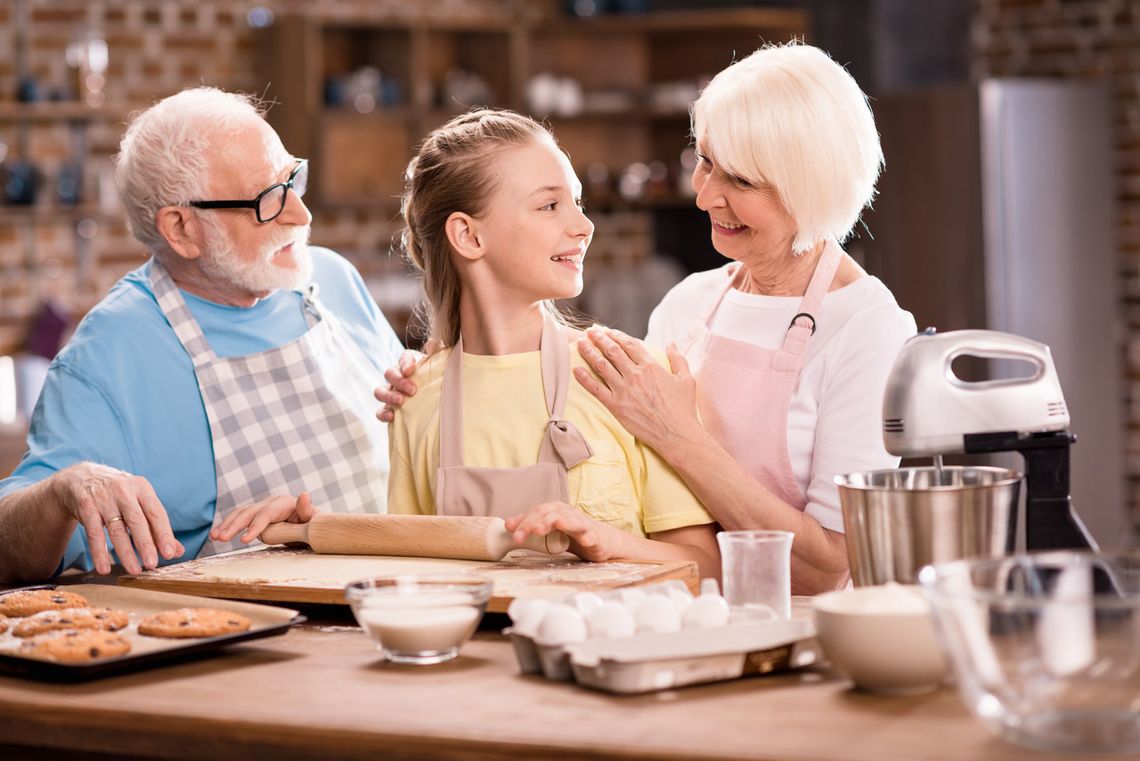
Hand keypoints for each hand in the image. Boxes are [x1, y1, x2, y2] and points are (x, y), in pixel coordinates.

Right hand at [50, 462, 183, 575]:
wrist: (80, 477)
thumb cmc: (118, 495)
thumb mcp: (139, 502)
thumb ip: (156, 526)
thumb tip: (177, 551)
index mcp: (142, 488)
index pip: (156, 513)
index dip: (164, 534)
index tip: (170, 554)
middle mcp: (124, 491)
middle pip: (137, 521)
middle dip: (146, 544)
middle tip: (152, 564)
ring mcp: (103, 498)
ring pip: (116, 529)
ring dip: (125, 552)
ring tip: (134, 570)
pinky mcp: (86, 506)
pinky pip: (94, 533)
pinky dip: (99, 552)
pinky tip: (103, 568)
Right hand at [209, 493, 315, 544]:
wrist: (309, 522)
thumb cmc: (312, 522)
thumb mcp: (314, 518)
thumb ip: (308, 510)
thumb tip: (304, 494)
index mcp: (282, 504)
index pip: (265, 515)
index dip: (254, 527)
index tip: (243, 540)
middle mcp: (269, 503)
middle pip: (248, 513)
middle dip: (233, 526)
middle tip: (221, 539)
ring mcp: (261, 508)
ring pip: (239, 514)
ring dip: (226, 525)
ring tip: (214, 537)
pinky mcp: (255, 515)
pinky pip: (239, 518)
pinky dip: (227, 525)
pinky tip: (216, 535)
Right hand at [374, 342, 438, 422]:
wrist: (437, 399)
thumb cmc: (439, 379)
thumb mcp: (441, 366)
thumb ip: (438, 354)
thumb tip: (433, 343)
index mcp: (410, 363)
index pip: (404, 358)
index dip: (405, 363)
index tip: (410, 370)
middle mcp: (397, 377)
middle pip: (390, 374)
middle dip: (399, 381)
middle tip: (412, 390)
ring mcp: (391, 393)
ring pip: (380, 391)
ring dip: (388, 396)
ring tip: (400, 401)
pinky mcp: (389, 410)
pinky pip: (380, 411)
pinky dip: (383, 413)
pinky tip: (392, 416)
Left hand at [504, 502, 621, 562]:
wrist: (603, 541)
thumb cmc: (573, 534)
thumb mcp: (549, 529)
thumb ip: (530, 525)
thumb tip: (507, 524)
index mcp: (556, 510)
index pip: (537, 512)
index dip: (523, 522)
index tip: (513, 535)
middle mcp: (568, 513)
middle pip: (550, 514)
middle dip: (535, 524)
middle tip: (522, 536)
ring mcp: (583, 524)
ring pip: (571, 521)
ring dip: (561, 522)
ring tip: (550, 526)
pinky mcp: (595, 537)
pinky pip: (591, 536)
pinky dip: (588, 536)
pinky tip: (584, 540)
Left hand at [574, 327, 702, 453]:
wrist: (676, 434)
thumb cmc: (683, 409)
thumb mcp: (686, 379)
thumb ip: (678, 359)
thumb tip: (672, 344)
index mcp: (651, 366)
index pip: (629, 345)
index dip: (617, 336)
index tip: (608, 331)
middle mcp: (635, 375)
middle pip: (612, 351)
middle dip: (599, 339)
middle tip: (590, 332)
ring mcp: (624, 390)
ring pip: (601, 366)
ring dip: (589, 352)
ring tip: (580, 343)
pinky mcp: (616, 406)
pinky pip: (595, 389)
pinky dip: (584, 378)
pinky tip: (575, 369)